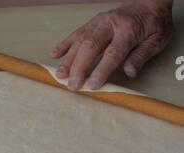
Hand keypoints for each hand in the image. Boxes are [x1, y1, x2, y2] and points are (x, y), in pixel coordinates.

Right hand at [51, 0, 172, 90]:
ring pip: (80, 41)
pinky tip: (55, 54)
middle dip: (79, 67)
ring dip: (69, 59)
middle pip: (91, 47)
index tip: (92, 85)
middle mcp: (111, 24)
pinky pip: (76, 33)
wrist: (150, 1)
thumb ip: (142, 56)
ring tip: (60, 75)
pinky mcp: (93, 22)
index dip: (101, 70)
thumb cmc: (153, 24)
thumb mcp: (157, 40)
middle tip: (72, 85)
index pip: (113, 53)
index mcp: (129, 30)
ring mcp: (99, 22)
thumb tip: (129, 72)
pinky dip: (64, 44)